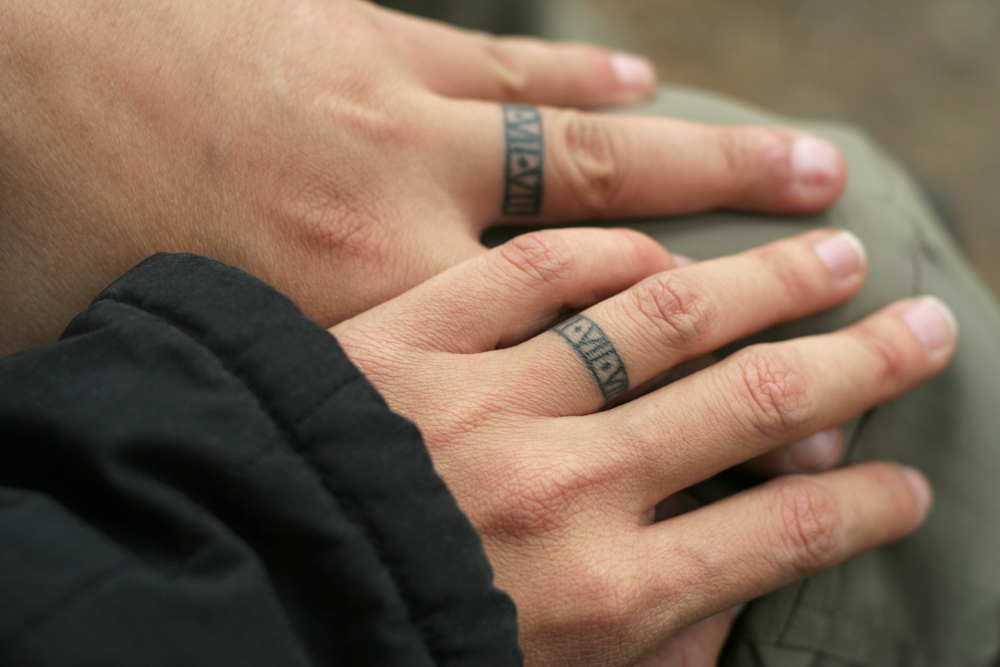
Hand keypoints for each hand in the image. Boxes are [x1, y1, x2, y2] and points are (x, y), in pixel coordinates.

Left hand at [0, 0, 845, 353]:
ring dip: (706, 151)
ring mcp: (402, 119)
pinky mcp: (374, 37)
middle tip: (849, 257)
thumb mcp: (192, 369)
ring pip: (591, 143)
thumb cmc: (57, 232)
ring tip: (799, 162)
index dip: (698, 394)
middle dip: (753, 259)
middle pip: (625, 247)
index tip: (797, 409)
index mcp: (373, 326)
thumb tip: (388, 470)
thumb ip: (306, 417)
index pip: (577, 372)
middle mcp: (413, 225)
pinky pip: (508, 65)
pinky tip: (643, 75)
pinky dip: (584, 75)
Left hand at [331, 228, 953, 665]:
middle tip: (920, 326)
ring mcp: (485, 403)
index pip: (780, 536)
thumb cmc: (383, 645)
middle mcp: (564, 490)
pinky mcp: (407, 339)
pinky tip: (657, 246)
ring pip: (661, 320)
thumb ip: (646, 653)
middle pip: (752, 406)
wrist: (221, 587)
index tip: (906, 478)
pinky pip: (532, 271)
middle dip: (855, 364)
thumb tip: (725, 604)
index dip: (863, 503)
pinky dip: (608, 253)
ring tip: (832, 253)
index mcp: (599, 597)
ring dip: (762, 282)